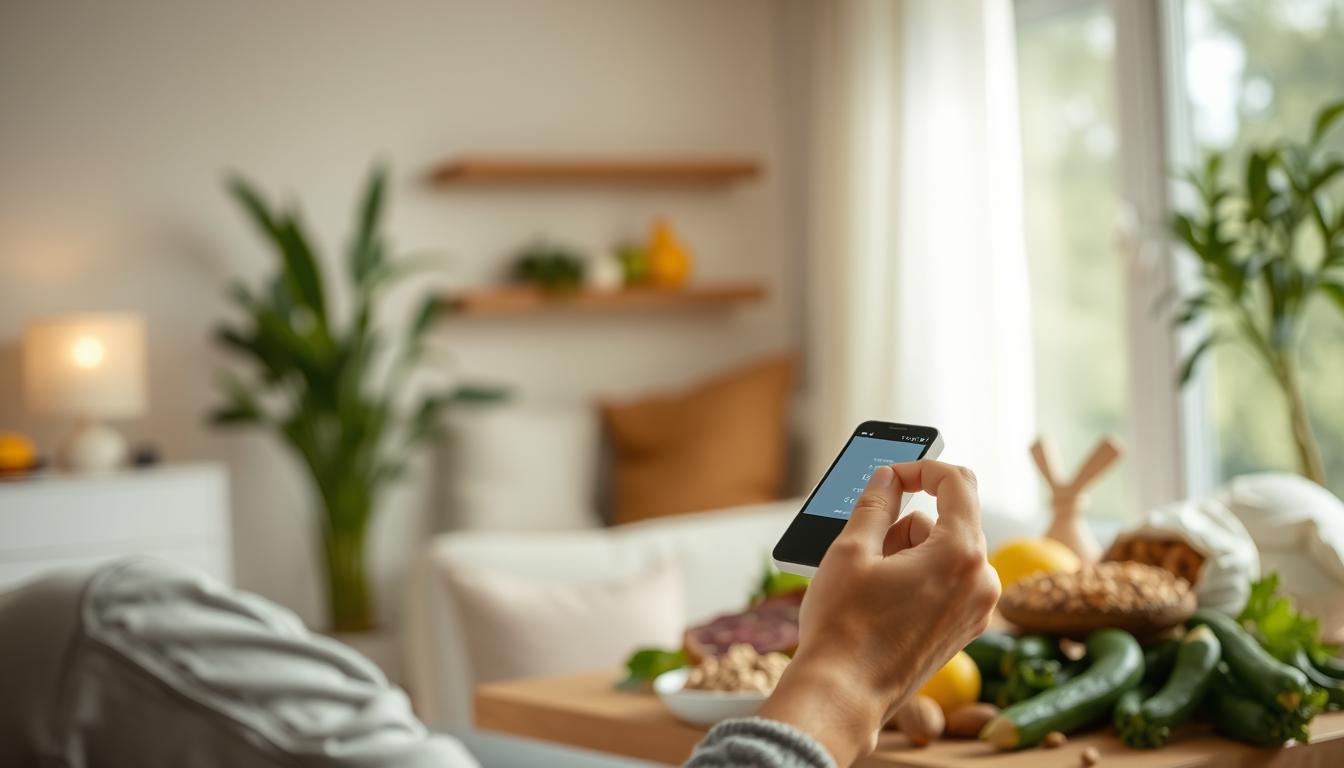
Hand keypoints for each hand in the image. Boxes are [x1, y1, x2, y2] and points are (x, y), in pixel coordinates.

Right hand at [757, 460, 1000, 765]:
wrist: (844, 694)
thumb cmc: (844, 626)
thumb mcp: (851, 550)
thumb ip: (875, 504)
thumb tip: (887, 477)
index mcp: (961, 554)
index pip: (957, 482)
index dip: (921, 468)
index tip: (891, 476)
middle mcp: (981, 581)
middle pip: (949, 519)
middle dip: (905, 521)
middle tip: (864, 545)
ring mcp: (976, 610)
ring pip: (946, 552)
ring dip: (909, 551)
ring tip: (869, 581)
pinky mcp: (964, 630)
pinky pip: (948, 581)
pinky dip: (919, 576)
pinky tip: (883, 598)